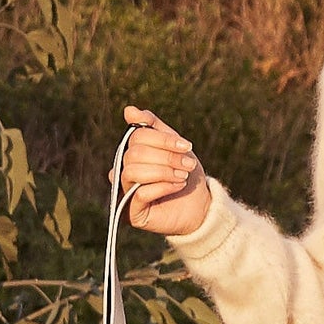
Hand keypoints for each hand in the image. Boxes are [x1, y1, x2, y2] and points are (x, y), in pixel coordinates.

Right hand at [117, 106, 213, 238]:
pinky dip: (163, 186)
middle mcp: (123, 172)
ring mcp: (124, 193)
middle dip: (166, 157)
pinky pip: (139, 193)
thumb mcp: (174, 146)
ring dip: (164, 171)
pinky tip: (178, 186)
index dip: (163, 140)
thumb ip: (153, 127)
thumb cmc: (186, 174)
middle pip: (134, 154)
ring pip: (133, 172)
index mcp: (132, 153)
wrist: (200, 206)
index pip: (136, 137)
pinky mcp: (131, 213)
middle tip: (188, 164)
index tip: (187, 146)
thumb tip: (128, 110)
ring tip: (183, 176)